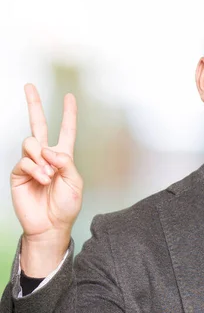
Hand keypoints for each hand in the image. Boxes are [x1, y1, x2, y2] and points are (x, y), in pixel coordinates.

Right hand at [10, 84, 82, 276]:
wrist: (50, 225)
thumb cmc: (66, 206)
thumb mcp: (75, 183)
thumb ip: (66, 164)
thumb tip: (50, 150)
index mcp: (63, 157)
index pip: (66, 130)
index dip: (68, 114)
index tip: (69, 97)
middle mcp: (46, 156)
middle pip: (38, 125)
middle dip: (34, 105)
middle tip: (29, 86)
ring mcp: (30, 163)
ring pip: (31, 143)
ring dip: (41, 158)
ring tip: (48, 176)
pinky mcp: (18, 173)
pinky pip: (24, 161)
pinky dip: (35, 169)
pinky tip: (42, 180)